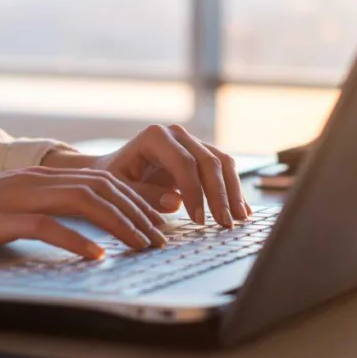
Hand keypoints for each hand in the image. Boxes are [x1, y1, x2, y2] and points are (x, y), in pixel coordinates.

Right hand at [0, 167, 167, 258]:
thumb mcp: (13, 207)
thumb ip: (47, 211)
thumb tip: (85, 231)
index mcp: (43, 176)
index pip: (103, 180)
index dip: (137, 199)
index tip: (161, 220)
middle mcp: (37, 179)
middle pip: (103, 188)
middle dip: (139, 212)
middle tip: (161, 237)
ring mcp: (19, 195)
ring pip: (85, 201)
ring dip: (120, 224)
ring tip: (143, 245)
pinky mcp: (1, 216)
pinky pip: (47, 226)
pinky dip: (76, 241)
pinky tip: (96, 256)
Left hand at [45, 124, 249, 226]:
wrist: (114, 169)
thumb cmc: (114, 179)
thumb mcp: (120, 189)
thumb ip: (144, 195)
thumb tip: (176, 201)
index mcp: (156, 136)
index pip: (184, 163)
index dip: (195, 192)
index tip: (198, 220)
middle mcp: (177, 134)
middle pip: (208, 162)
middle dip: (219, 195)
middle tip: (225, 224)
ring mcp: (192, 141)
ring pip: (222, 163)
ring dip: (233, 192)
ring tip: (239, 219)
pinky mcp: (201, 154)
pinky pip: (224, 168)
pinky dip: (233, 189)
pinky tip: (242, 210)